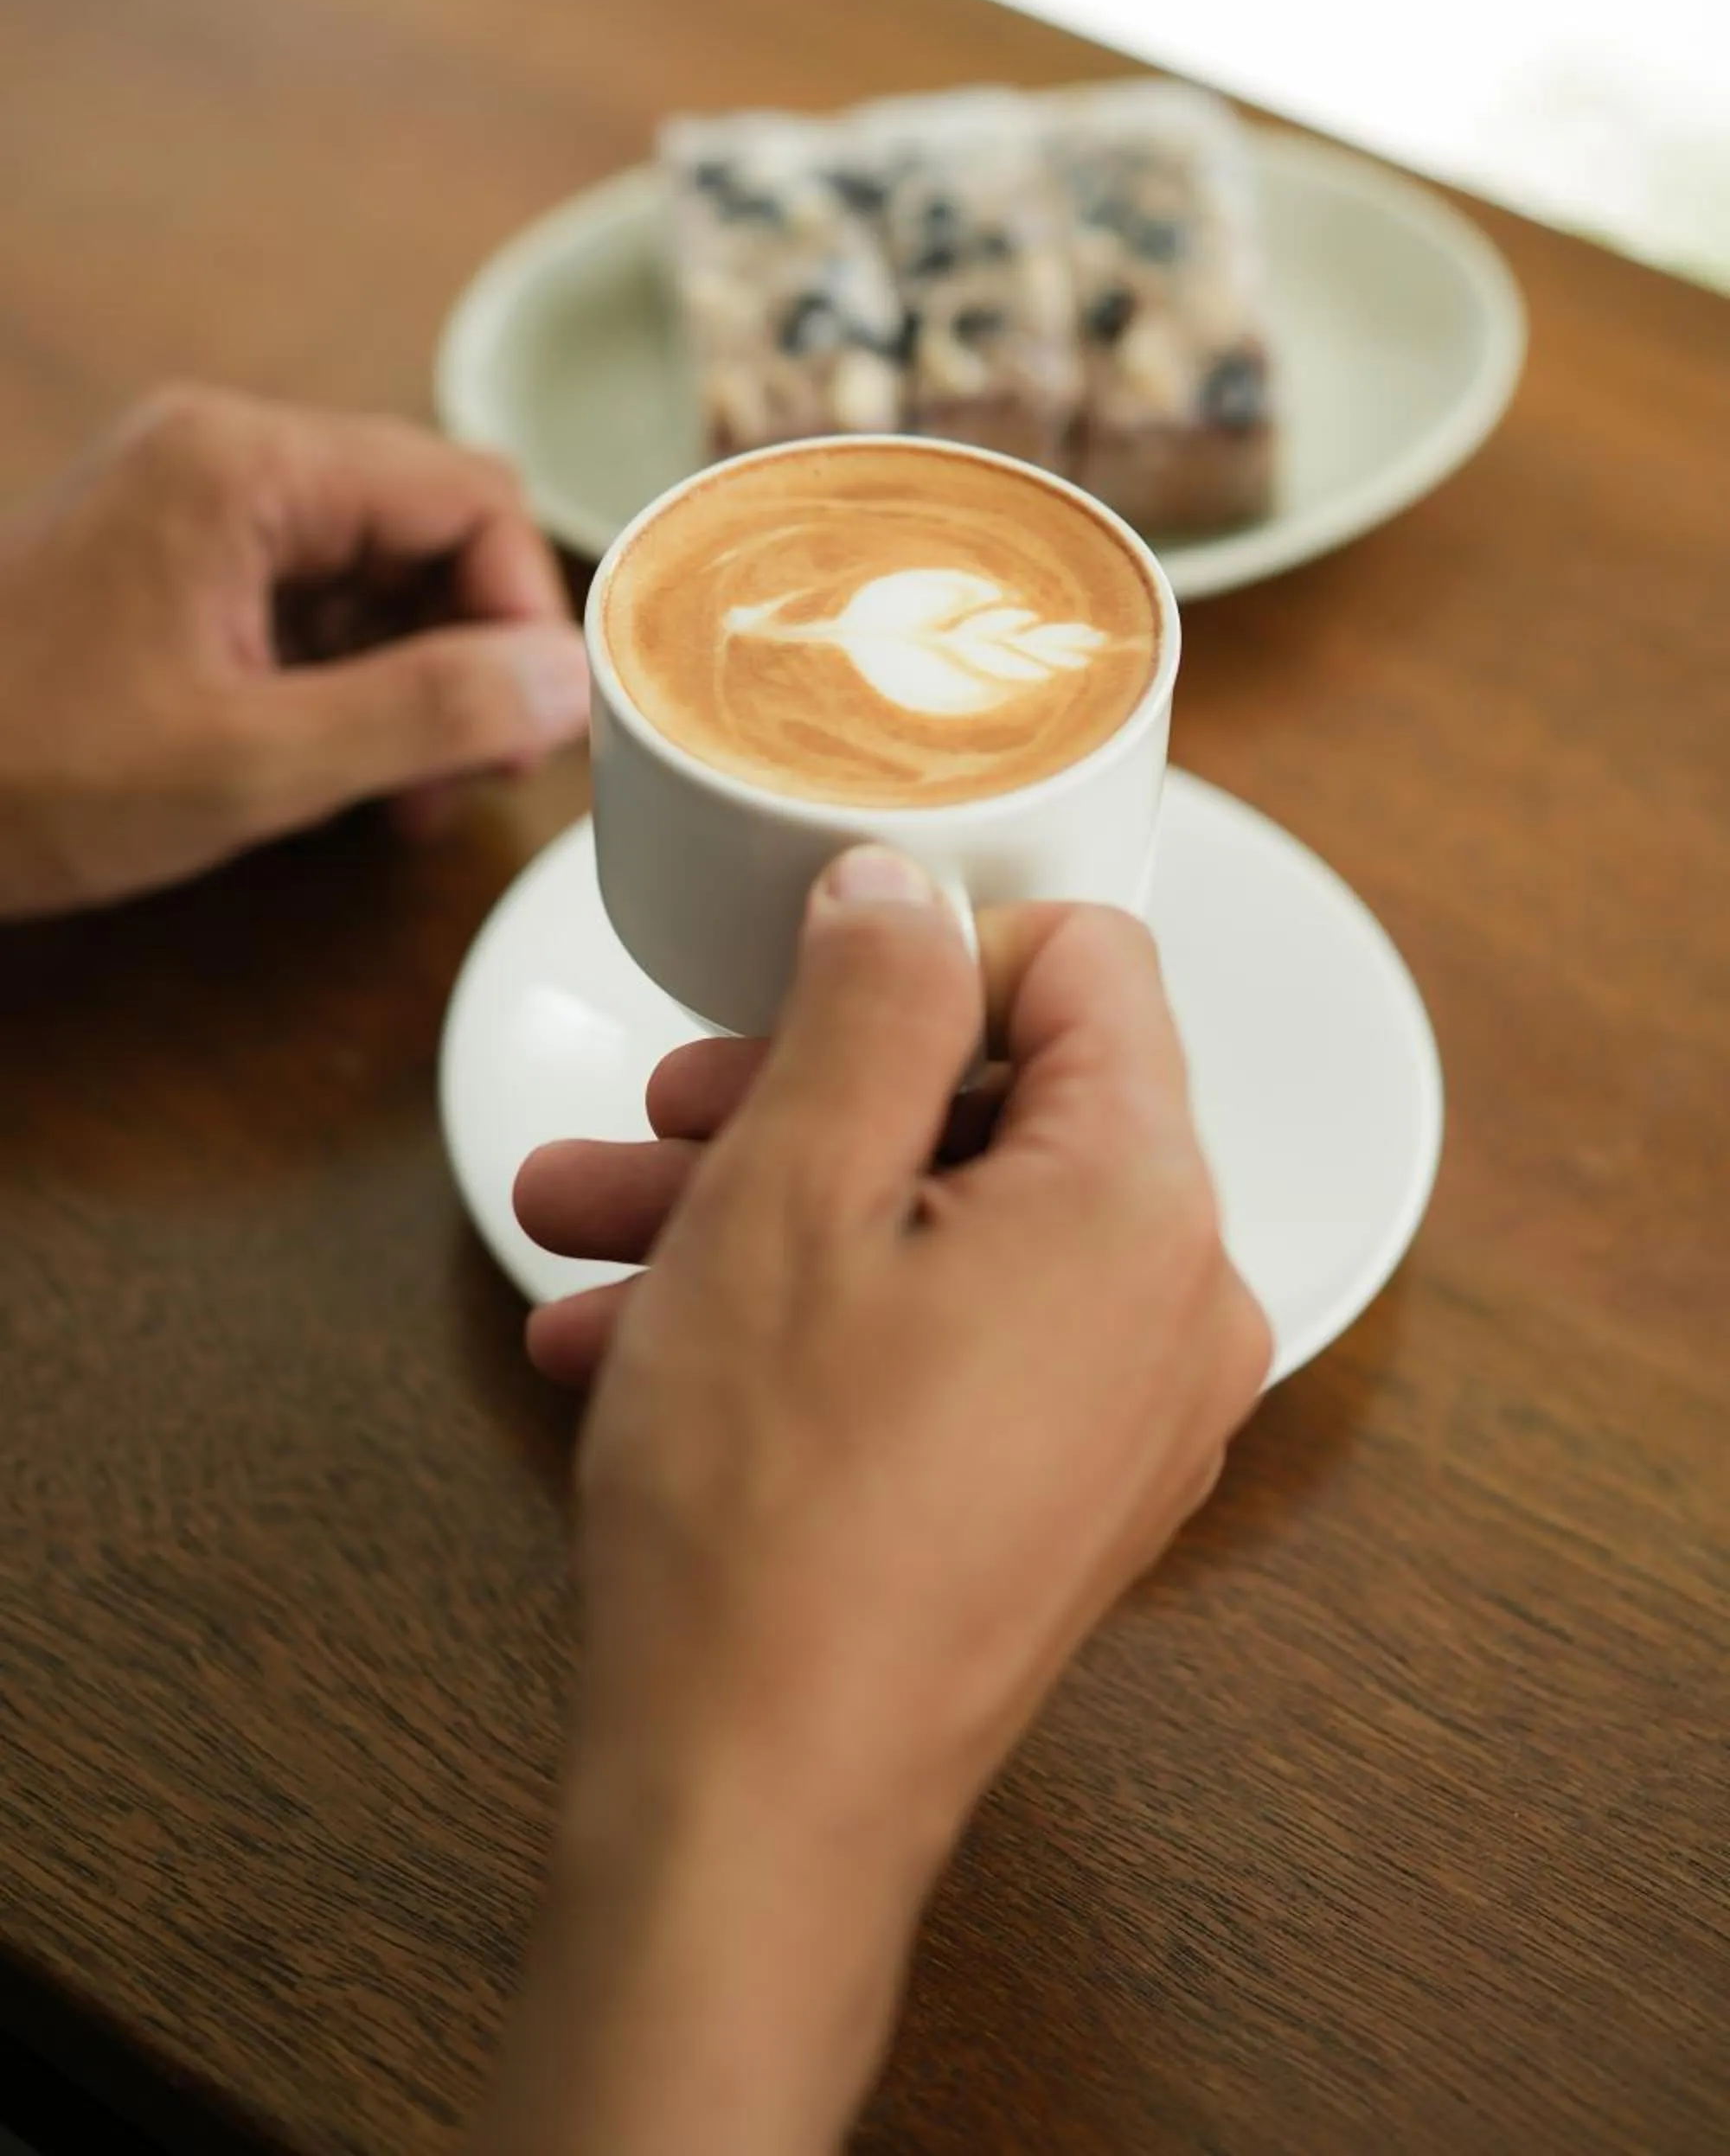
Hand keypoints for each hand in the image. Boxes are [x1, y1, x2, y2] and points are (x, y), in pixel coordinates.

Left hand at [0, 384, 589, 916]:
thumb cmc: (27, 769)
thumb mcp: (250, 764)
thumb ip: (423, 714)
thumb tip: (568, 684)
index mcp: (244, 464)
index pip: (466, 494)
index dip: (525, 611)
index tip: (535, 728)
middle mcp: (226, 454)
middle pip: (432, 523)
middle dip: (478, 649)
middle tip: (485, 771)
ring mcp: (197, 505)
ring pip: (381, 569)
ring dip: (423, 678)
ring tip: (411, 794)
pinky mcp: (181, 564)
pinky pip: (316, 602)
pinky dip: (356, 683)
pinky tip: (348, 776)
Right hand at [483, 851, 1269, 2155]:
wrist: (754, 1812)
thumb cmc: (768, 1508)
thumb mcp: (788, 1189)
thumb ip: (868, 1000)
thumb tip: (905, 888)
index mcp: (1144, 1199)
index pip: (1089, 964)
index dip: (927, 951)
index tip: (795, 990)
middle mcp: (1176, 1303)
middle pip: (998, 1106)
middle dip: (802, 1092)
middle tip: (660, 1113)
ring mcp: (1125, 1413)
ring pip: (943, 1232)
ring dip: (765, 1209)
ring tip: (588, 1226)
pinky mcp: (1060, 1491)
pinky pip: (946, 1342)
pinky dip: (810, 1315)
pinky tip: (633, 1338)